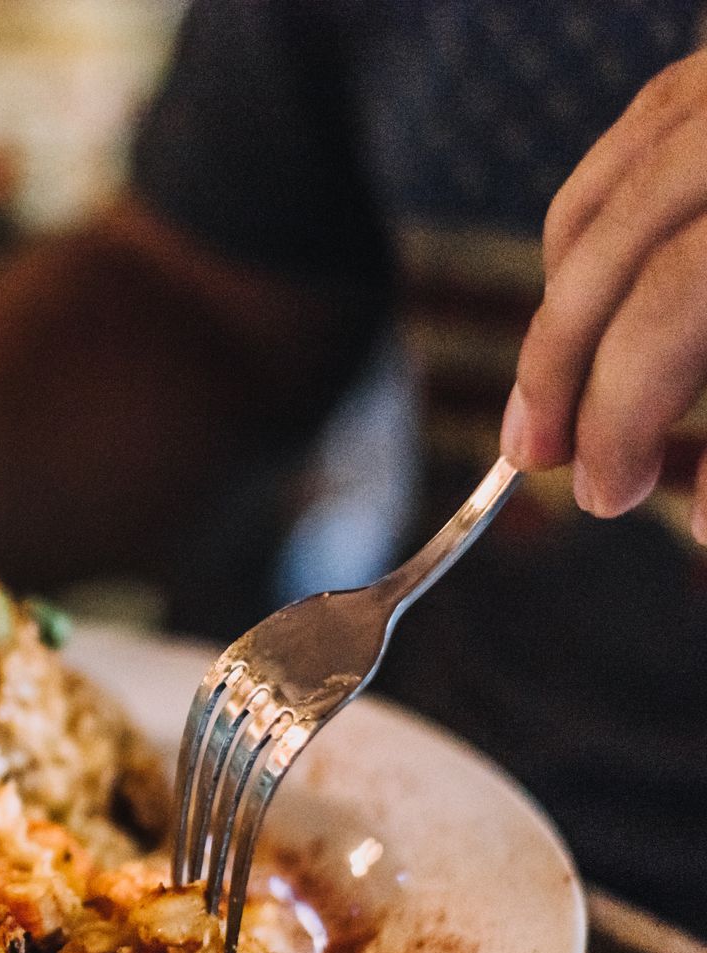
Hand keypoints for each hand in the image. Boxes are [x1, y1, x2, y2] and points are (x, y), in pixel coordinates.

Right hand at [503, 48, 706, 540]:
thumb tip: (702, 518)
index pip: (677, 302)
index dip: (623, 412)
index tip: (610, 494)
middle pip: (617, 251)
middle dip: (564, 370)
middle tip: (545, 459)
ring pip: (602, 200)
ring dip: (564, 309)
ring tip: (561, 396)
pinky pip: (625, 149)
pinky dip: (589, 237)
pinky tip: (594, 304)